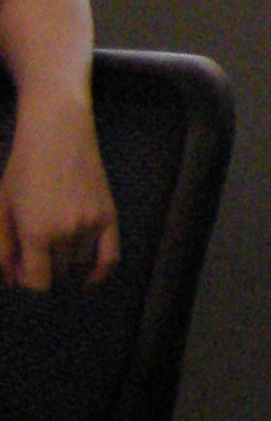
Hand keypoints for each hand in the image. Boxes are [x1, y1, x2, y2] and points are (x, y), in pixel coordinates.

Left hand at [0, 94, 118, 291]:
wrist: (58, 133)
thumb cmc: (23, 168)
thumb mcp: (1, 207)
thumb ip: (2, 248)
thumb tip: (13, 280)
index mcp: (36, 232)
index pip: (37, 283)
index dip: (27, 286)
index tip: (21, 277)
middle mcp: (67, 233)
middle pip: (57, 276)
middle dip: (43, 272)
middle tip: (34, 258)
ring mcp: (91, 225)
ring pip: (79, 267)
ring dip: (66, 268)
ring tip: (54, 252)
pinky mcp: (109, 217)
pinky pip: (110, 258)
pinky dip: (100, 274)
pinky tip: (88, 281)